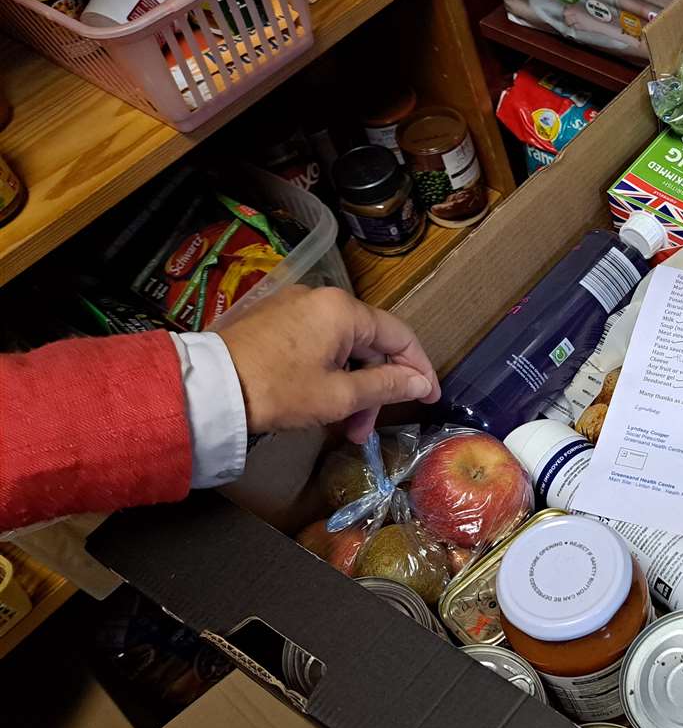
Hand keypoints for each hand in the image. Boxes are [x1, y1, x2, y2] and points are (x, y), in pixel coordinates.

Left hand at [219, 286, 440, 442]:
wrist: (208, 388)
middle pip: (369, 343)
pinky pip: (317, 343)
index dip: (420, 369)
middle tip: (367, 429)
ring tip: (343, 426)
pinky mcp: (273, 319)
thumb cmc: (279, 391)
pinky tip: (323, 402)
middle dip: (376, 388)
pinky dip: (329, 373)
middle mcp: (321, 298)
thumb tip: (421, 383)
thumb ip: (387, 385)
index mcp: (344, 310)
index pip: (400, 336)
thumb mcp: (340, 396)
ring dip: (351, 386)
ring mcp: (294, 306)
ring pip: (342, 347)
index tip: (430, 398)